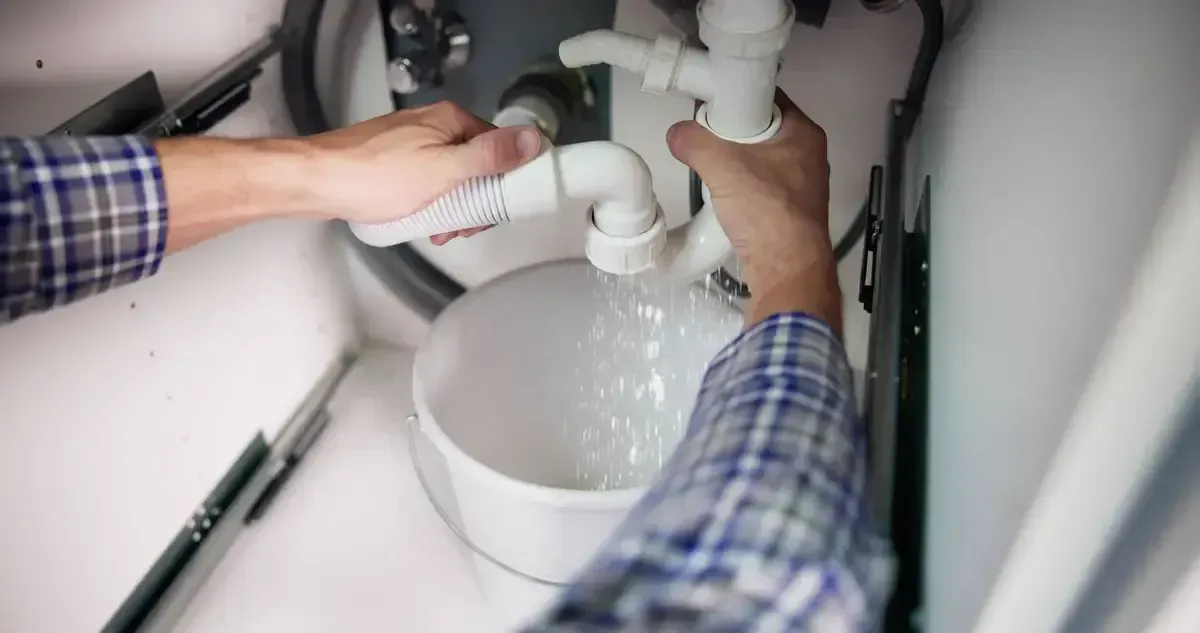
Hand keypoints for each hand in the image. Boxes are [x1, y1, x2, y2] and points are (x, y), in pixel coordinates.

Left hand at [305, 102, 543, 243]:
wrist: (317, 182)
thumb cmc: (376, 177)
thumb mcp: (444, 171)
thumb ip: (490, 157)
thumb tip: (533, 139)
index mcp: (451, 121)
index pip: (499, 148)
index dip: (503, 183)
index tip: (495, 211)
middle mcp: (434, 125)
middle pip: (476, 165)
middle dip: (475, 201)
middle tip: (462, 227)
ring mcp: (412, 142)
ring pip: (452, 177)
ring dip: (453, 207)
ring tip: (438, 231)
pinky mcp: (394, 160)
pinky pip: (428, 182)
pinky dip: (431, 204)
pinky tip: (422, 223)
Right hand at [666, 89, 840, 330]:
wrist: (788, 268)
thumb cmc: (766, 210)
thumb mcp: (722, 167)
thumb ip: (694, 143)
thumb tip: (677, 134)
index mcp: (804, 132)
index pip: (766, 96)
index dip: (736, 95)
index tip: (710, 106)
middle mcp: (809, 155)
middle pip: (761, 128)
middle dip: (731, 132)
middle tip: (705, 138)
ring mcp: (802, 185)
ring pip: (760, 159)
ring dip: (734, 162)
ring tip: (710, 169)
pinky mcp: (792, 210)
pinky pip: (761, 186)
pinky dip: (742, 186)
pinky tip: (724, 196)